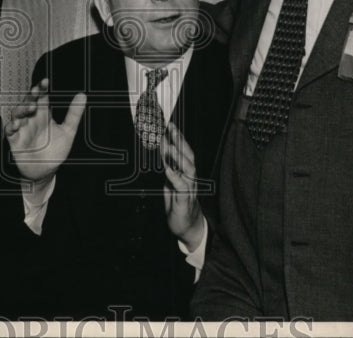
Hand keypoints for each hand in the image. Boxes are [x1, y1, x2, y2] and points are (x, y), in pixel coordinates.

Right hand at [5, 78, 85, 181]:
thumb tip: (82, 96)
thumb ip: (74, 114)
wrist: (46, 171)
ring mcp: (23, 128)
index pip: (42, 97)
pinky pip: (10, 130)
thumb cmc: (56, 151)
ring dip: (22, 108)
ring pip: (18, 113)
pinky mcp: (15, 140)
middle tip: (36, 91)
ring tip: (30, 107)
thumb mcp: (68, 131)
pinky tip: (18, 123)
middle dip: (31, 96)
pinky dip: (12, 125)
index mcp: (44, 114)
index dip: (42, 88)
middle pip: (29, 102)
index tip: (46, 82)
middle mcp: (32, 119)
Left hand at [162, 122, 204, 250]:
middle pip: (188, 155)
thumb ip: (168, 167)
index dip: (178, 137)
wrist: (188, 228)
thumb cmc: (179, 204)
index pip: (184, 151)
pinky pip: (182, 187)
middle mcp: (190, 178)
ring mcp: (189, 188)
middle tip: (171, 127)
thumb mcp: (170, 182)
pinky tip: (168, 170)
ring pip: (188, 168)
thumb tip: (162, 151)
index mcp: (186, 172)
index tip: (169, 124)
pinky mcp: (185, 200)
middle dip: (180, 140)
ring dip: (178, 156)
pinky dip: (175, 177)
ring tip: (169, 146)